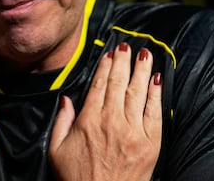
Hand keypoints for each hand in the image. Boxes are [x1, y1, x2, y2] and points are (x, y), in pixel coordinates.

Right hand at [49, 43, 161, 180]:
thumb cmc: (77, 179)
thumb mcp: (56, 150)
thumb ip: (61, 121)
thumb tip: (66, 99)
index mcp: (88, 120)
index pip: (99, 85)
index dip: (106, 66)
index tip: (110, 53)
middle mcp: (111, 121)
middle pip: (119, 82)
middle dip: (124, 61)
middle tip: (127, 45)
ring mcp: (133, 131)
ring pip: (138, 92)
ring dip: (141, 70)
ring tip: (145, 54)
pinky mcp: (150, 143)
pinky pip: (154, 112)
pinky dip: (156, 94)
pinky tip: (157, 79)